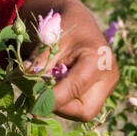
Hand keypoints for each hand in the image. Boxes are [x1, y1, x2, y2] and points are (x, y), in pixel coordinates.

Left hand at [17, 0, 117, 122]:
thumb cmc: (65, 26)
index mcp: (99, 58)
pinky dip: (64, 102)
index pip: (75, 88)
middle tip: (39, 96)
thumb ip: (40, 59)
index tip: (32, 104)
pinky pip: (81, 107)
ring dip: (60, 105)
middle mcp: (109, 76)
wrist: (79, 23)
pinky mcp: (101, 93)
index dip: (53, 99)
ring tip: (46, 86)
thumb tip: (27, 80)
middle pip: (85, 111)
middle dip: (60, 108)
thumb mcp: (50, 38)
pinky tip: (55, 87)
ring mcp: (107, 87)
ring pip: (82, 112)